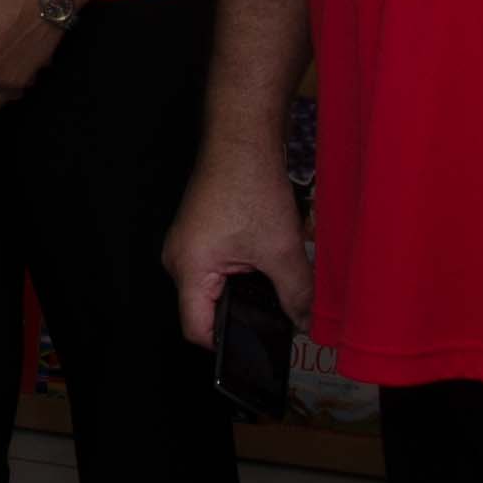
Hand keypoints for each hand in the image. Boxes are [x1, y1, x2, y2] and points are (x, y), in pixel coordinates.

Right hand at [164, 147, 312, 351]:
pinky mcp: (197, 231)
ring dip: (242, 288)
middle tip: (275, 311)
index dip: (227, 344)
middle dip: (241, 312)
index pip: (197, 330)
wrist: (242, 136)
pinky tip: (262, 258)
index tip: (256, 345)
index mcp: (189, 269)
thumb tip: (304, 321)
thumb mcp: (281, 248)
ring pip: (212, 287)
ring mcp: (185, 244)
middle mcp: (178, 259)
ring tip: (271, 277)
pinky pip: (214, 266)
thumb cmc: (249, 183)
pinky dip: (239, 269)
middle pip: (205, 309)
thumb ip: (296, 293)